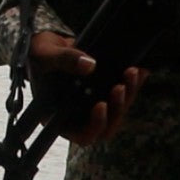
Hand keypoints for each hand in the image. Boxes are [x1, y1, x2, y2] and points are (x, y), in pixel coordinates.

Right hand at [29, 32, 145, 145]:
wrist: (50, 44)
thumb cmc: (39, 54)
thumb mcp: (45, 54)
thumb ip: (64, 60)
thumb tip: (89, 65)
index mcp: (58, 118)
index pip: (82, 135)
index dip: (95, 126)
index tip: (101, 104)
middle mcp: (79, 116)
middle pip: (107, 126)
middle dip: (117, 107)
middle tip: (120, 86)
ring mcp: (94, 106)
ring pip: (119, 111)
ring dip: (129, 95)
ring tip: (132, 73)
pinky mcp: (106, 93)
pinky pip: (125, 95)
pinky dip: (134, 84)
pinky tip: (140, 71)